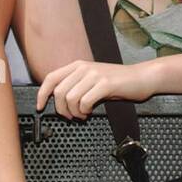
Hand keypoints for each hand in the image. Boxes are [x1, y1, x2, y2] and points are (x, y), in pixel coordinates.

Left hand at [37, 60, 153, 118]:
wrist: (141, 77)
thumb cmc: (118, 82)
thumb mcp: (92, 79)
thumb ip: (76, 85)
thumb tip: (58, 100)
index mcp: (78, 65)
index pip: (51, 78)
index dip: (41, 94)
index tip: (40, 107)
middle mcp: (84, 68)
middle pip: (58, 92)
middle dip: (61, 109)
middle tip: (70, 116)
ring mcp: (94, 75)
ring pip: (69, 98)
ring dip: (74, 112)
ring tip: (82, 114)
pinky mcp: (105, 84)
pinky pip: (84, 101)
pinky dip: (84, 111)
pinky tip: (90, 112)